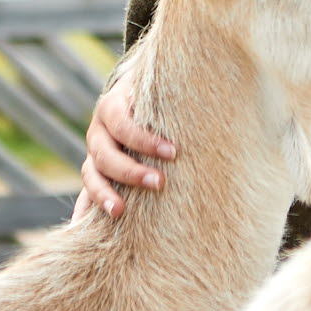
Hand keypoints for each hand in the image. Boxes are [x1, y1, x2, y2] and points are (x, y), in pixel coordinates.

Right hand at [76, 65, 174, 218]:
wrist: (139, 91)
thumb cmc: (161, 91)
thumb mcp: (165, 87)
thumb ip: (182, 91)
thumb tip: (225, 82)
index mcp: (113, 106)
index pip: (123, 124)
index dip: (145, 139)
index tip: (174, 152)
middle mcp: (98, 130)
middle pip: (106, 153)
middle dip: (131, 171)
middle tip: (160, 184)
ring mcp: (93, 152)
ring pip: (91, 173)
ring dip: (104, 193)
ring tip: (120, 212)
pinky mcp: (95, 170)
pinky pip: (85, 191)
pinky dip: (84, 209)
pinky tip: (84, 229)